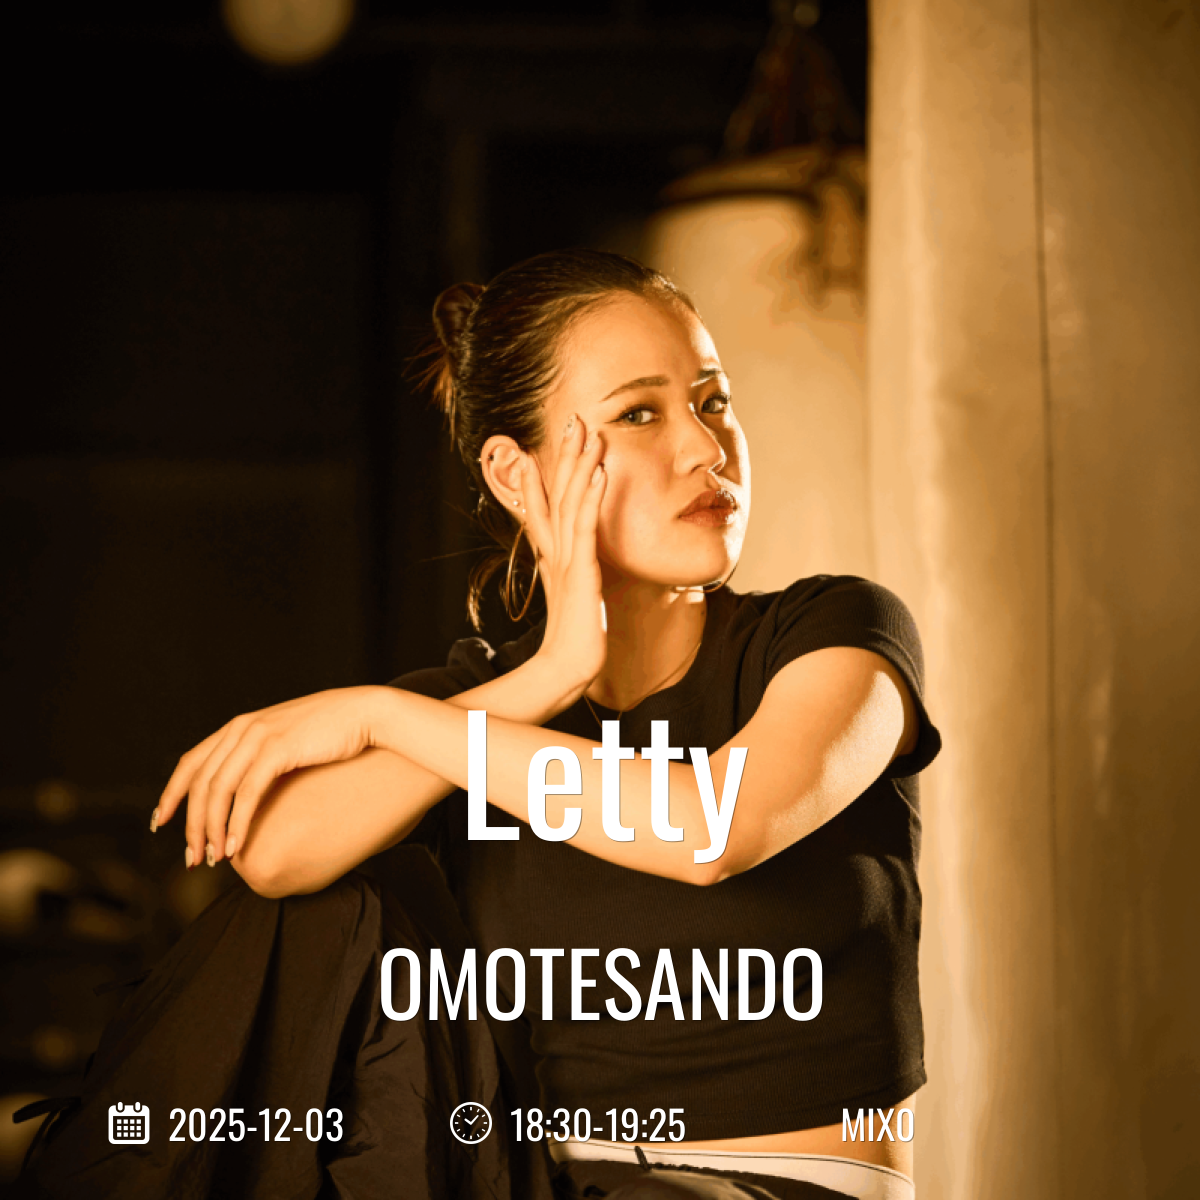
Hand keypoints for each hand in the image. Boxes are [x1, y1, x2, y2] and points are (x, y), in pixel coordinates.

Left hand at [152, 686, 388, 866]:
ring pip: (217, 791)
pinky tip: (236, 847)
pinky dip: (237, 823)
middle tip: (192, 859)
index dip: (172, 794)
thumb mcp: (288, 739)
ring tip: (213, 859)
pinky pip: (247, 793)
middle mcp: (242, 728)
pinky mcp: (278, 749)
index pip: (191, 762)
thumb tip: (251, 788)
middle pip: (200, 783)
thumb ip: (264, 755)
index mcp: (240, 726)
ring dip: (211, 830)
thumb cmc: (334, 732)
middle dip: (191, 825)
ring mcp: (259, 736)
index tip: (161, 823)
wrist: (366, 713)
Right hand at [520, 413, 607, 702]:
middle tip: (572, 421)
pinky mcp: (580, 570)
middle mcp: (555, 552)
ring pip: (569, 501)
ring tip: (586, 431)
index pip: (544, 508)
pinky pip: (585, 526)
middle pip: (556, 494)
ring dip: (578, 464)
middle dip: (563, 456)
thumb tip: (581, 572)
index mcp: (553, 557)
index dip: (543, 476)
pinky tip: (598, 471)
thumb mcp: (576, 601)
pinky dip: (590, 496)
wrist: (565, 669)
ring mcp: (565, 559)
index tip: (541, 446)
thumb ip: (576, 580)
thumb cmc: (575, 641)